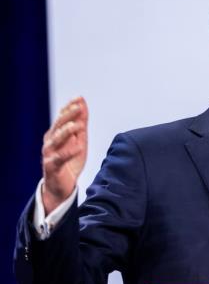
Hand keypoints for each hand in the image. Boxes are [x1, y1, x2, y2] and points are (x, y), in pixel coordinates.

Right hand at [41, 97, 88, 213]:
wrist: (63, 185)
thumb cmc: (70, 160)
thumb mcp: (79, 139)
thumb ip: (81, 123)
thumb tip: (83, 103)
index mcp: (56, 134)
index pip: (62, 117)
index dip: (69, 107)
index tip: (79, 98)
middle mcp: (50, 142)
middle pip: (58, 126)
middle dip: (68, 116)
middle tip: (78, 107)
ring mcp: (49, 154)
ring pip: (55, 141)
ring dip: (65, 132)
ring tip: (76, 125)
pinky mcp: (51, 167)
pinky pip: (59, 159)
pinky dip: (69, 152)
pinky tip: (78, 147)